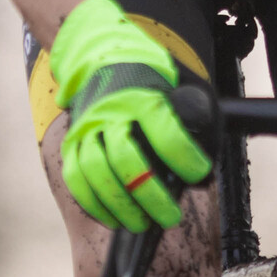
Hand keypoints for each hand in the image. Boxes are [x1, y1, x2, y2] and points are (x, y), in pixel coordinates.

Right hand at [50, 0, 213, 233]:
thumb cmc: (148, 74)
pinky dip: (93, 203)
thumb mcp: (179, 83)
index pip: (165, 132)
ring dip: (120, 206)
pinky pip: (76, 178)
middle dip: (151, 196)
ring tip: (141, 224)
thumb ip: (196, 118)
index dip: (185, 158)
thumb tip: (205, 167)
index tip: (198, 173)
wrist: (100, 52)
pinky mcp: (71, 141)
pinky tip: (112, 217)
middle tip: (170, 216)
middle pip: (127, 161)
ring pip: (96, 174)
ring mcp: (86, 127)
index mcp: (143, 95)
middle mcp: (111, 111)